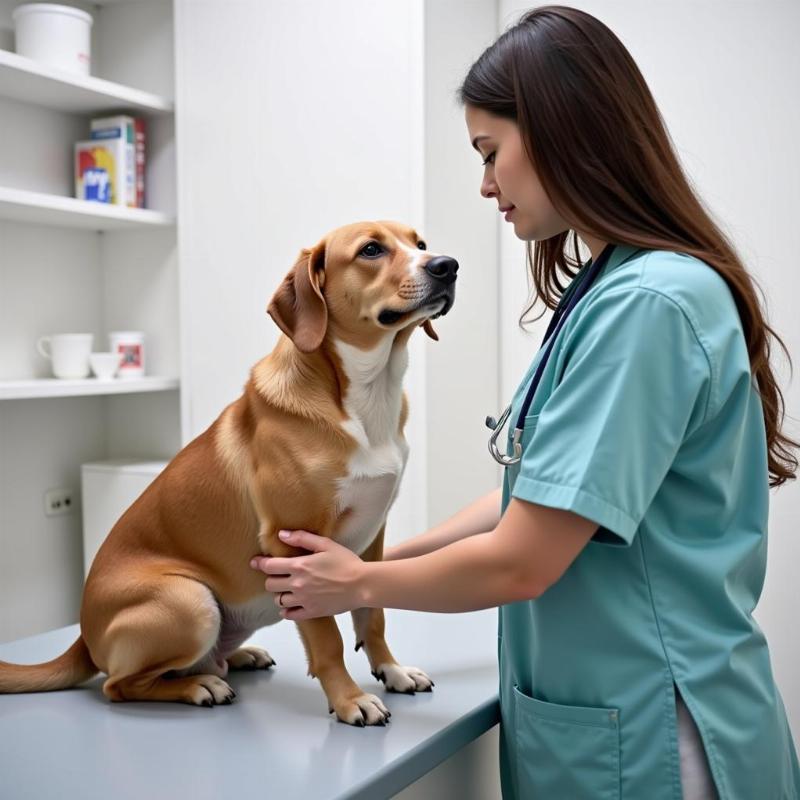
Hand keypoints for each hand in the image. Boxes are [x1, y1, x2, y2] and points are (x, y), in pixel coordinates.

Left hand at [250, 530, 367, 620]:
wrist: (362, 585)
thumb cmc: (346, 562)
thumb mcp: (326, 544)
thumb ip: (302, 538)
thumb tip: (282, 534)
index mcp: (299, 566)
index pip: (270, 566)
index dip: (259, 563)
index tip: (255, 562)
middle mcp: (297, 584)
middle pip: (270, 585)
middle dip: (272, 579)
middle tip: (279, 576)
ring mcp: (303, 600)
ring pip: (279, 600)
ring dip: (280, 594)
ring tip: (288, 590)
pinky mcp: (311, 612)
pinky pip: (290, 615)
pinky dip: (287, 611)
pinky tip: (292, 605)